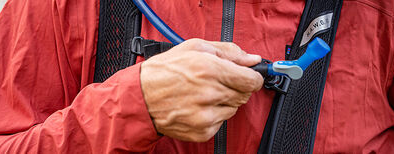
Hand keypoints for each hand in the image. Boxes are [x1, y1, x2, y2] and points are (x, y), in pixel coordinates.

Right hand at [140, 38, 263, 141]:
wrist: (140, 97)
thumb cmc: (164, 71)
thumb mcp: (195, 47)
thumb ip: (229, 52)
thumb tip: (252, 59)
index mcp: (210, 69)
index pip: (252, 80)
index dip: (252, 77)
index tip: (247, 76)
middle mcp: (209, 94)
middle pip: (244, 95)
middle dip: (235, 87)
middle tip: (216, 82)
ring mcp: (206, 115)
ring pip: (234, 109)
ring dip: (223, 101)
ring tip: (202, 94)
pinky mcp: (202, 131)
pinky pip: (221, 123)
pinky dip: (213, 115)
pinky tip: (197, 106)